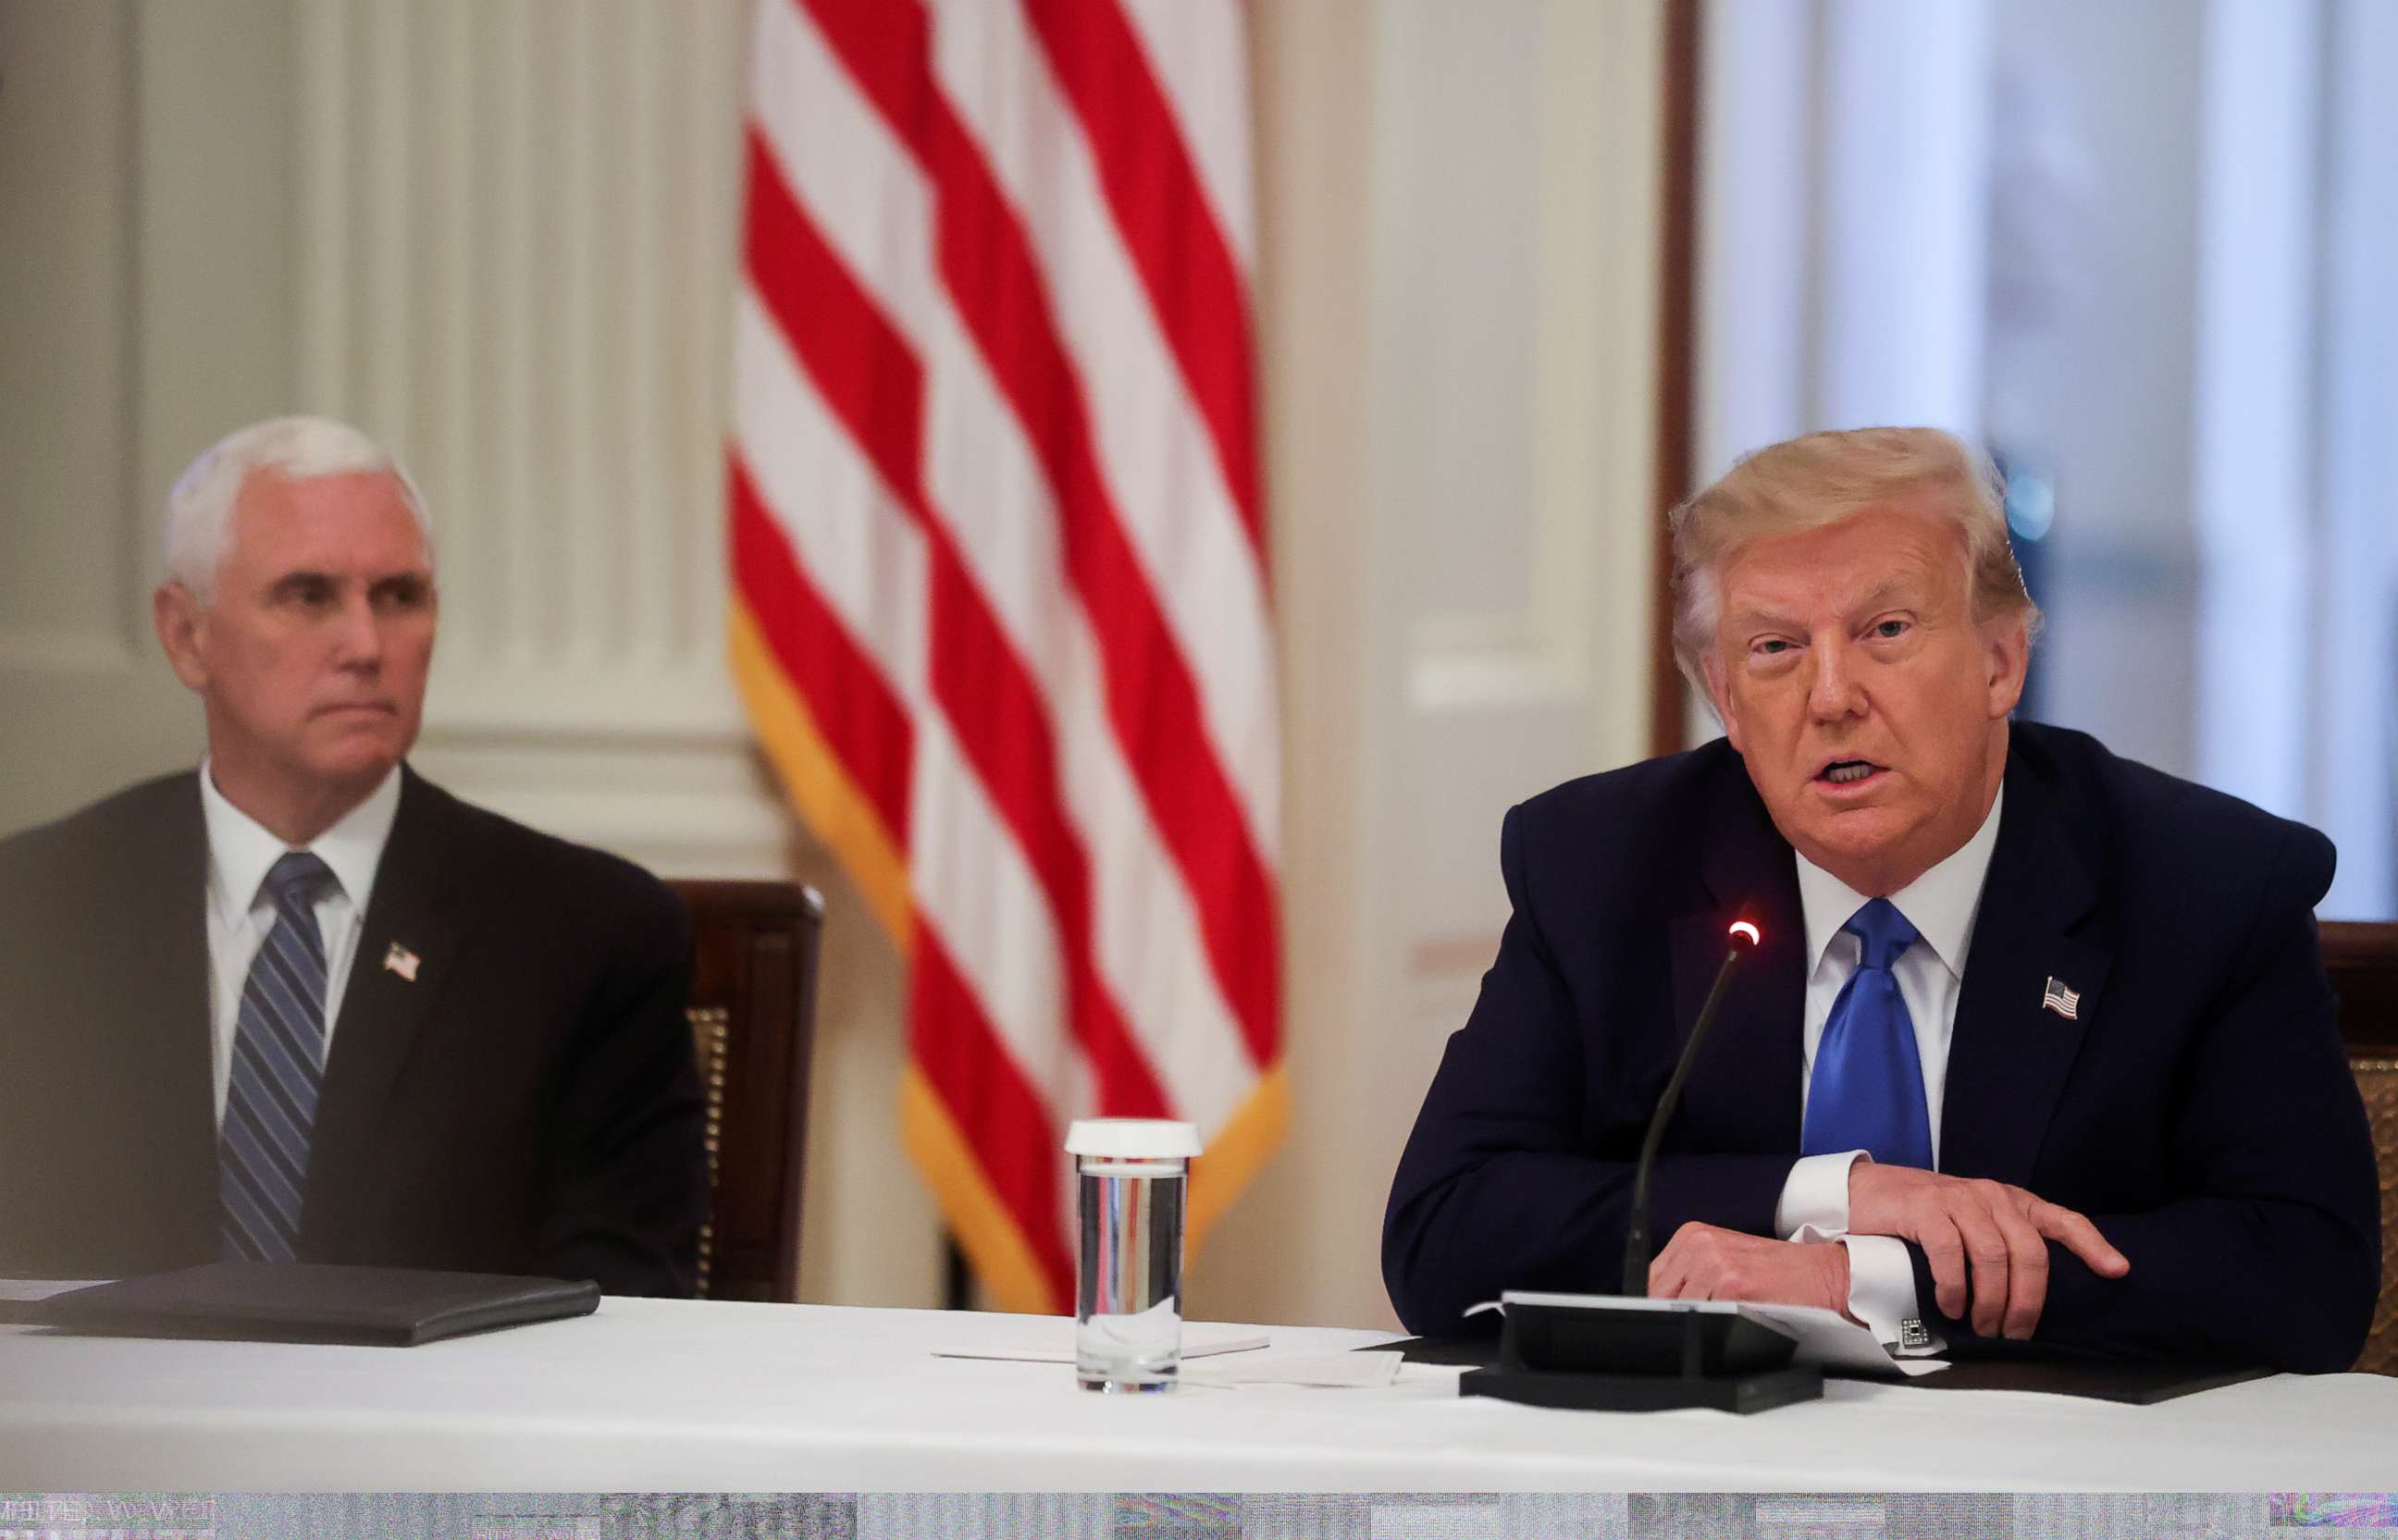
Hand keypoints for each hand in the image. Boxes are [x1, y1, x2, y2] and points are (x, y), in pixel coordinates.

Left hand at [1647, 1222, 1852, 1318]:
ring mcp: (1713, 1262)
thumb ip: (1688, 1275)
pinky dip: (1717, 1323)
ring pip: (1681, 1308)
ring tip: (1726, 1314)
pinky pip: (1706, 1315)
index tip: (1665, 1315)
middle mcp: (1699, 1243)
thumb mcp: (1723, 1259)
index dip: (1655, 1301)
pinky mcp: (1731, 1283)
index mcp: (1692, 1235)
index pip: (1649, 1276)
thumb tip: (1657, 1302)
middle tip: (1697, 1320)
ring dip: (1698, 1320)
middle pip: (1658, 1292)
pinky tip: (1738, 1314)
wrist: (1819, 1273)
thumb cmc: (1774, 1270)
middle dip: (1672, 1312)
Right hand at [1848, 1164, 2129, 1339]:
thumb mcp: (1973, 1227)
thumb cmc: (1925, 1219)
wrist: (1867, 1193)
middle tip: (2014, 1333)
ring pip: (1994, 1256)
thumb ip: (2003, 1247)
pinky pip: (1950, 1252)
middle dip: (2028, 1301)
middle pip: (2030, 1252)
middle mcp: (1991, 1197)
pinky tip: (1951, 1306)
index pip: (2063, 1220)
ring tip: (1982, 1327)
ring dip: (1991, 1301)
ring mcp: (1957, 1199)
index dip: (2093, 1245)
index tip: (2117, 1271)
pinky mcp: (1925, 1207)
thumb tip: (2031, 1301)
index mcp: (2011, 1202)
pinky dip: (1954, 1287)